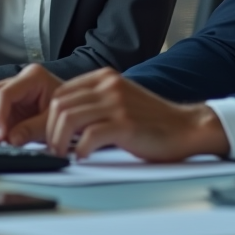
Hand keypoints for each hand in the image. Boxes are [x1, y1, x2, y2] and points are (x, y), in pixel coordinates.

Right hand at [0, 64, 64, 145]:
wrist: (76, 112)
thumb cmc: (69, 111)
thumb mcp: (53, 121)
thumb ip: (32, 129)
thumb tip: (10, 140)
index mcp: (32, 77)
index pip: (5, 93)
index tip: (0, 135)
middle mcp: (17, 81)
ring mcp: (10, 94)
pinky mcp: (6, 108)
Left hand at [44, 68, 229, 161]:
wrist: (185, 127)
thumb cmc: (151, 120)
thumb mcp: (120, 100)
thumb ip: (95, 101)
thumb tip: (63, 118)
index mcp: (105, 78)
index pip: (60, 92)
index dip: (49, 116)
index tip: (49, 135)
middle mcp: (109, 85)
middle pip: (60, 105)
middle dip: (49, 131)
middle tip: (53, 148)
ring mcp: (118, 104)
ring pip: (69, 119)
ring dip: (60, 142)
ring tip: (64, 154)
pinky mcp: (126, 124)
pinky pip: (90, 136)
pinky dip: (80, 150)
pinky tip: (83, 156)